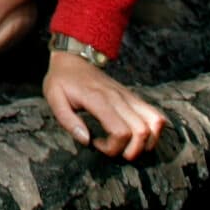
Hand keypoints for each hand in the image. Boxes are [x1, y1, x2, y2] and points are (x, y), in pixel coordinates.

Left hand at [43, 50, 166, 160]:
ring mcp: (129, 96)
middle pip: (142, 132)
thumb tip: (86, 141)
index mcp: (99, 99)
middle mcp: (119, 97)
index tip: (95, 143)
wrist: (74, 58)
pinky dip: (154, 131)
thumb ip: (68, 121)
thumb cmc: (62, 80)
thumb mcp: (54, 99)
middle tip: (112, 148)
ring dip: (147, 143)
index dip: (111, 147)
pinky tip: (136, 136)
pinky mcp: (134, 97)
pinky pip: (156, 115)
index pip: (120, 131)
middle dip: (131, 151)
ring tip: (127, 145)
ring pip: (156, 123)